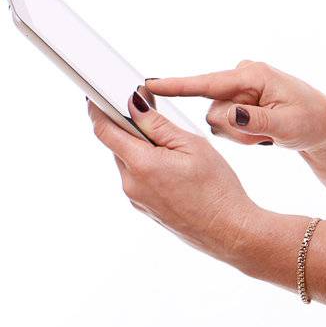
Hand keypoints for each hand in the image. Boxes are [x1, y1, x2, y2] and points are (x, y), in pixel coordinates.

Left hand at [86, 89, 260, 262]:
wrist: (228, 230)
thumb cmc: (216, 188)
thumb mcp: (191, 144)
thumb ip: (157, 123)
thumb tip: (134, 104)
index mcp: (140, 165)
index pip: (105, 131)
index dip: (98, 110)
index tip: (97, 96)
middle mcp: (131, 184)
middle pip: (118, 145)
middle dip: (130, 126)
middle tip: (152, 111)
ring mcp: (136, 199)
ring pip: (129, 161)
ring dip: (142, 147)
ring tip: (174, 145)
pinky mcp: (144, 207)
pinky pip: (138, 177)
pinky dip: (149, 164)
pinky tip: (175, 166)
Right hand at [145, 60, 325, 153]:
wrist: (321, 125)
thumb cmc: (309, 121)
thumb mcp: (287, 125)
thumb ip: (255, 120)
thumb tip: (228, 113)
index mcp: (252, 75)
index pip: (207, 83)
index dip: (177, 86)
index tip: (149, 84)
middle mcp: (241, 78)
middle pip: (213, 111)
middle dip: (234, 130)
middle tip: (263, 137)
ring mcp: (238, 90)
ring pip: (218, 121)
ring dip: (240, 135)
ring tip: (266, 135)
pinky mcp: (237, 101)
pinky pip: (225, 125)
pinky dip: (242, 135)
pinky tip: (261, 134)